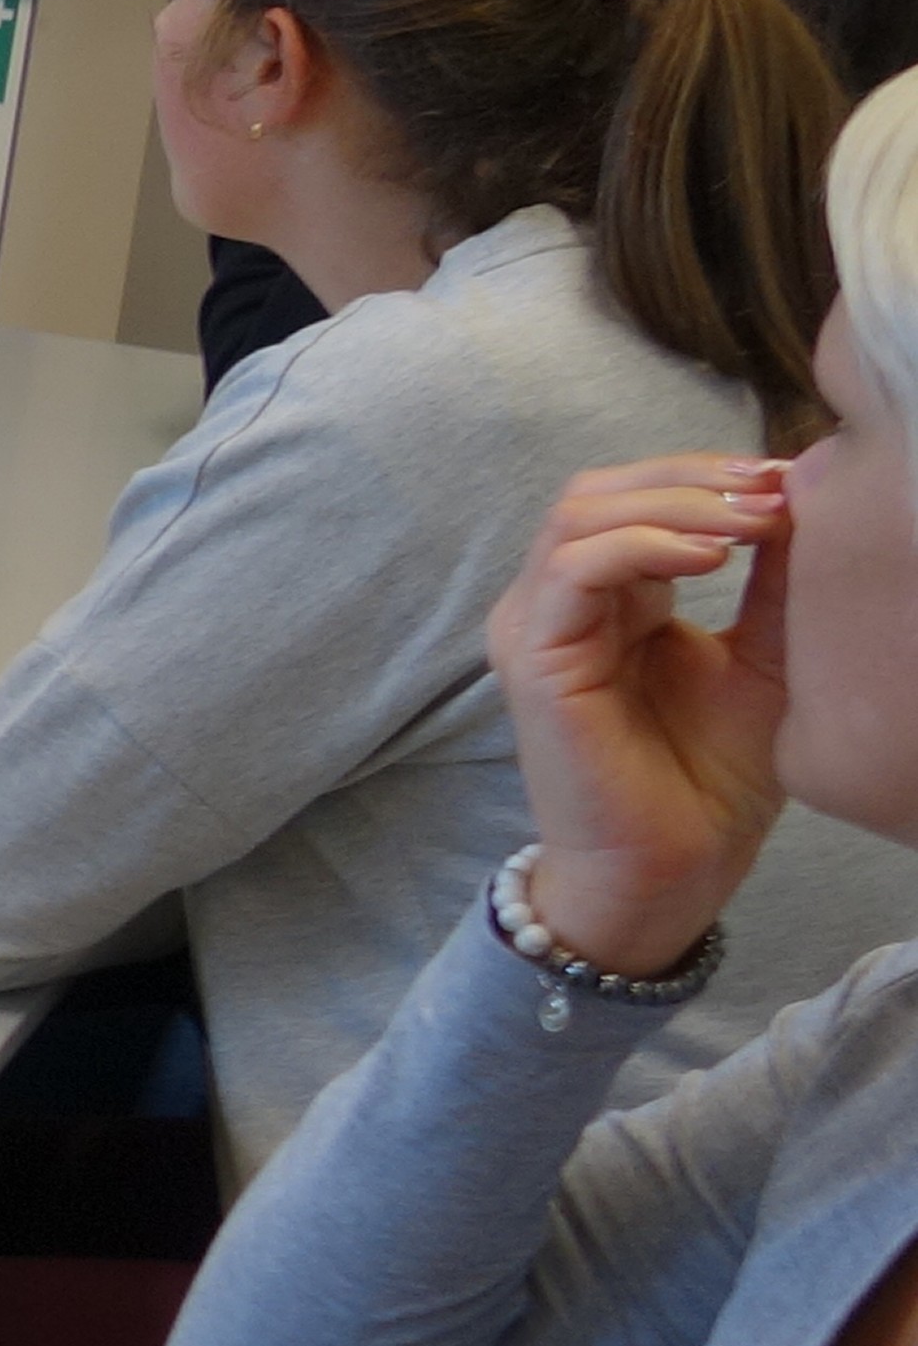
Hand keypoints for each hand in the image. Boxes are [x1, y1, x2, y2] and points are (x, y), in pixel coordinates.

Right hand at [489, 453, 793, 981]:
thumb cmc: (711, 779)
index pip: (634, 498)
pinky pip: (573, 568)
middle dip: (694, 478)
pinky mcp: (534, 659)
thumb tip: (809, 499)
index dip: (710, 477)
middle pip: (600, 489)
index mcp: (608, 599)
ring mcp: (537, 627)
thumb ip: (776, 585)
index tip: (795, 482)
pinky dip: (643, 544)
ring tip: (753, 521)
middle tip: (778, 491)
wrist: (674, 868)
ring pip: (581, 513)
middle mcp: (558, 603)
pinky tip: (710, 556)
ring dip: (674, 502)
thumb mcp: (767, 658)